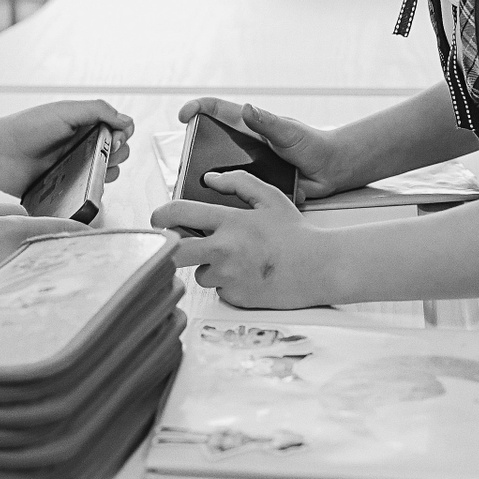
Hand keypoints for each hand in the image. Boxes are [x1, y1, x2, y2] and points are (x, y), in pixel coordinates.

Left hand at [0, 100, 133, 195]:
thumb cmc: (27, 128)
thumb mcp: (64, 111)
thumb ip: (97, 110)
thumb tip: (126, 121)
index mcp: (84, 124)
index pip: (119, 128)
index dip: (122, 133)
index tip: (113, 137)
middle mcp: (84, 144)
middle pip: (119, 151)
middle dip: (118, 152)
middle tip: (104, 151)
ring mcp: (77, 165)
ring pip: (109, 171)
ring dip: (109, 170)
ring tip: (93, 168)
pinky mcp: (69, 186)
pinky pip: (91, 190)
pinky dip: (95, 187)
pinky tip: (86, 183)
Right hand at [0, 202, 82, 315]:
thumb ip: (8, 212)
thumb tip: (30, 219)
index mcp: (10, 234)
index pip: (59, 232)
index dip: (82, 233)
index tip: (98, 235)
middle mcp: (13, 261)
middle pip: (56, 258)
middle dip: (72, 255)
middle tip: (88, 253)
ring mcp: (5, 285)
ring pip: (42, 276)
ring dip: (54, 272)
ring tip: (67, 269)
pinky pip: (23, 291)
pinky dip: (32, 286)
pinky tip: (35, 285)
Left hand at [150, 171, 325, 308]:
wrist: (320, 268)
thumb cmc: (295, 233)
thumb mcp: (270, 197)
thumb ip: (238, 182)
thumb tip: (210, 179)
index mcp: (229, 221)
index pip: (178, 214)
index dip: (160, 216)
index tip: (158, 219)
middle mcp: (224, 250)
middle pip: (174, 253)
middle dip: (169, 249)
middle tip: (178, 245)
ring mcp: (228, 277)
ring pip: (199, 273)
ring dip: (209, 267)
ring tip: (237, 260)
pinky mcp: (235, 298)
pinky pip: (219, 290)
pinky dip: (227, 284)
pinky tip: (248, 275)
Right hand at [177, 98, 348, 199]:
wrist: (331, 171)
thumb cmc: (313, 144)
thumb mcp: (289, 132)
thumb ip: (268, 122)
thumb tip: (247, 109)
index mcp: (250, 125)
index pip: (217, 110)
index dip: (197, 109)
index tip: (183, 116)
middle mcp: (244, 145)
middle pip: (210, 144)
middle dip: (193, 151)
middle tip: (184, 161)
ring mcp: (248, 166)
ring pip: (220, 173)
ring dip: (209, 180)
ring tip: (199, 189)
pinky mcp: (255, 186)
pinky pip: (237, 193)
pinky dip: (229, 199)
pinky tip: (223, 208)